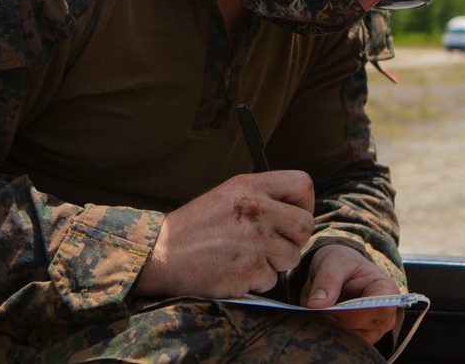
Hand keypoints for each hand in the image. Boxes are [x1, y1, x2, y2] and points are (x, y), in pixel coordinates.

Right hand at [135, 171, 314, 297]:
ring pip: (291, 257)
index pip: (302, 183)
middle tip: (273, 245)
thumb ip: (260, 197)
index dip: (305, 203)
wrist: (160, 254)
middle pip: (305, 225)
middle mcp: (256, 210)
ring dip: (275, 264)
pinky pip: (272, 280)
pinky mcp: (249, 270)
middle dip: (294, 240)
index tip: (292, 215)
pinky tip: (235, 272)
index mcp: (250, 186)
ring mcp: (255, 241)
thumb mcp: (226, 195)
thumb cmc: (194, 226)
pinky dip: (257, 281)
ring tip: (247, 258)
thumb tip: (294, 207)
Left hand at [300, 244, 399, 344]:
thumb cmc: (340, 261)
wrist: (333, 270)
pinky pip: (347, 343)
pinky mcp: (359, 336)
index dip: (355, 313)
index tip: (330, 309)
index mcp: (385, 289)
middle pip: (369, 329)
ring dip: (335, 331)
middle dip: (341, 323)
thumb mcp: (333, 261)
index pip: (380, 308)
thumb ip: (327, 279)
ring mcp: (373, 327)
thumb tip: (317, 304)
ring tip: (320, 315)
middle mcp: (384, 313)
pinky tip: (321, 322)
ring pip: (357, 341)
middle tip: (319, 312)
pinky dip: (332, 336)